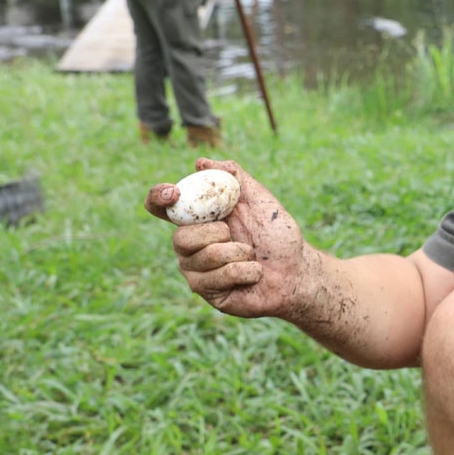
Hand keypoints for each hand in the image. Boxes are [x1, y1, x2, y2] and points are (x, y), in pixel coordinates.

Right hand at [145, 158, 307, 318]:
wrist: (296, 270)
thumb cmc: (277, 235)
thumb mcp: (259, 200)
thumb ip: (235, 178)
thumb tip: (201, 162)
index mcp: (199, 218)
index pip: (161, 207)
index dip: (157, 198)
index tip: (174, 192)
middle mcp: (190, 244)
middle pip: (181, 236)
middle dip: (216, 233)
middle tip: (236, 234)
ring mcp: (195, 270)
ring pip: (203, 257)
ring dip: (238, 253)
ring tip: (251, 255)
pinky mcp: (207, 291)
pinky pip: (219, 277)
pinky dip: (245, 271)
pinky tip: (253, 274)